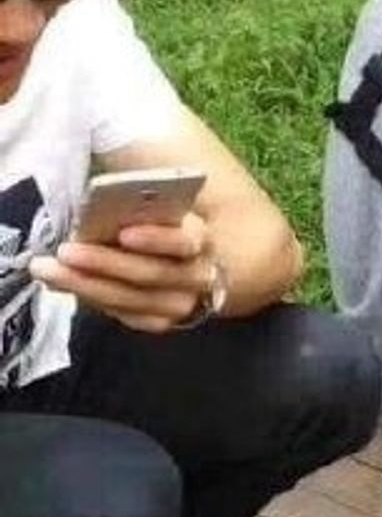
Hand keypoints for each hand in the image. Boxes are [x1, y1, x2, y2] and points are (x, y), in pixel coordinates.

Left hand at [29, 210, 218, 332]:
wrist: (185, 255)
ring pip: (134, 299)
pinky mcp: (162, 320)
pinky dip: (95, 300)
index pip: (184, 240)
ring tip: (48, 270)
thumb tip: (97, 196)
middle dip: (105, 263)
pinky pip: (128, 316)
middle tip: (65, 252)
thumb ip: (133, 197)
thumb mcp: (153, 200)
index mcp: (198, 237)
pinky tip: (65, 285)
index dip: (156, 238)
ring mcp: (181, 302)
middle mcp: (196, 274)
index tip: (123, 233)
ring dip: (88, 286)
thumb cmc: (159, 218)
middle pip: (151, 273)